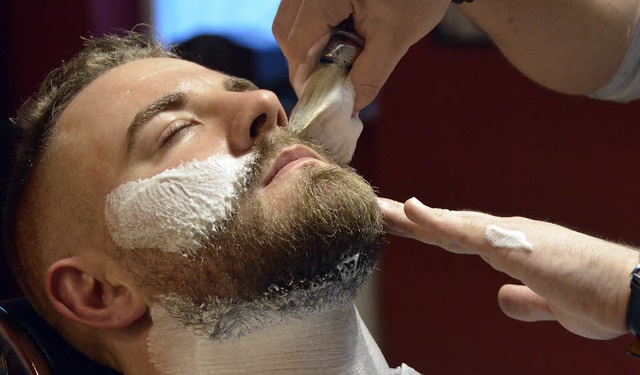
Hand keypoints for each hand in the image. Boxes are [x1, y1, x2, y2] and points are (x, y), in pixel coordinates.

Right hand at [272, 0, 450, 110]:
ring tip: (332, 64)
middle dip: (303, 63)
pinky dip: (313, 32)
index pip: (298, 41)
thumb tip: (348, 107)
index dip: (305, 76)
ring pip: (289, 21)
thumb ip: (370, 76)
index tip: (321, 100)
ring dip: (307, 48)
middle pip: (286, 30)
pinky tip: (334, 42)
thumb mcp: (396, 37)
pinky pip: (300, 12)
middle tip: (326, 85)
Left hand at [378, 196, 639, 339]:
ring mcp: (510, 235)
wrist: (635, 292)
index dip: (427, 229)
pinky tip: (410, 209)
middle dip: (408, 218)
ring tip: (377, 206)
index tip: (398, 224)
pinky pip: (468, 231)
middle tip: (373, 207)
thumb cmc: (599, 296)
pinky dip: (437, 219)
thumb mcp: (552, 305)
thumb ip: (526, 300)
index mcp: (513, 247)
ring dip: (411, 216)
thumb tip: (501, 297)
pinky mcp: (516, 245)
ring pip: (450, 222)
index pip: (459, 235)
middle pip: (447, 224)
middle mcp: (507, 233)